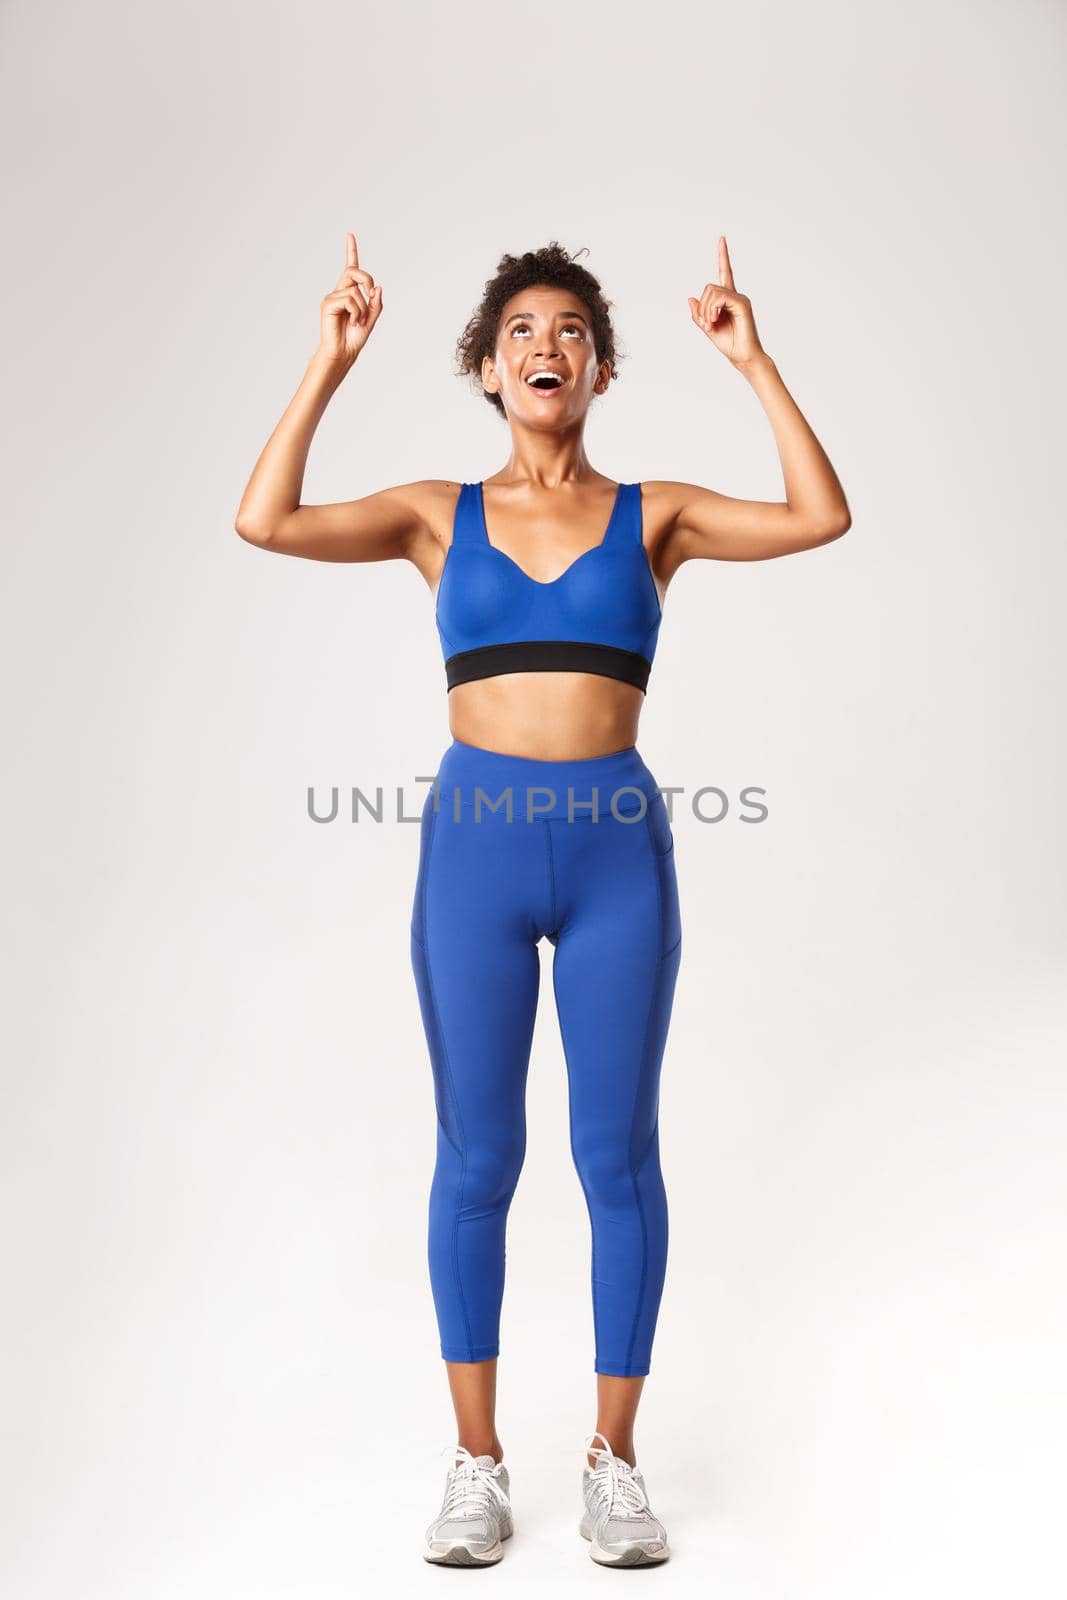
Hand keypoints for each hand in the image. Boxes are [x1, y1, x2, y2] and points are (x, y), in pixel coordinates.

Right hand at [317, 232, 382, 365]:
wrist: (344, 353)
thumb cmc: (354, 338)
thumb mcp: (371, 319)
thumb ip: (376, 303)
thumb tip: (377, 287)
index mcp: (350, 293)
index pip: (351, 268)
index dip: (351, 251)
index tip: (350, 235)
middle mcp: (339, 291)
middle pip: (353, 270)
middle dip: (366, 279)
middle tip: (372, 294)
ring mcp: (332, 297)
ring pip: (355, 290)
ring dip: (363, 308)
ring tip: (358, 322)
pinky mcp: (328, 304)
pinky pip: (349, 300)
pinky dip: (357, 312)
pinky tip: (352, 322)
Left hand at [688, 237, 763, 366]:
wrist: (744, 357)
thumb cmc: (730, 344)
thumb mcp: (708, 328)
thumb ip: (699, 314)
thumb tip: (690, 298)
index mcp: (728, 299)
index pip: (725, 272)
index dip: (723, 256)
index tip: (722, 239)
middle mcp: (735, 295)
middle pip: (709, 287)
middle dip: (702, 307)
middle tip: (706, 325)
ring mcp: (740, 298)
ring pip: (712, 291)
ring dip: (706, 310)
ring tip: (711, 325)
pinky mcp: (742, 303)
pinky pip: (720, 297)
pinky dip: (712, 309)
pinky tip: (715, 320)